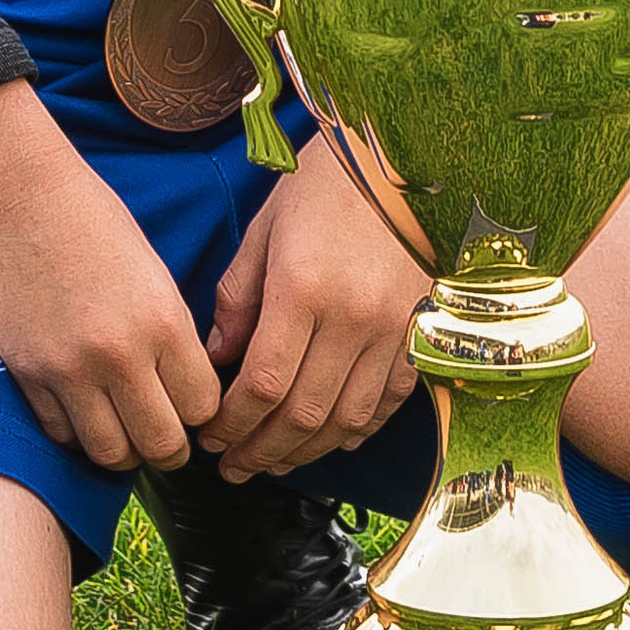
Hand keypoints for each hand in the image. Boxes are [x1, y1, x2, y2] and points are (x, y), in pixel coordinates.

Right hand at [0, 81, 219, 473]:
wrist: (13, 192)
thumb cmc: (87, 216)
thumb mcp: (151, 269)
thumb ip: (170, 331)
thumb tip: (185, 388)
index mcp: (163, 320)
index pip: (204, 407)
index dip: (203, 414)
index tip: (192, 407)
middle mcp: (121, 354)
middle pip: (163, 445)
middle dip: (170, 446)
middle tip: (163, 433)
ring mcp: (69, 370)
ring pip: (112, 455)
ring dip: (123, 448)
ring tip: (123, 427)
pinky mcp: (27, 375)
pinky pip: (62, 435)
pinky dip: (76, 432)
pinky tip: (81, 409)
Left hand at [201, 135, 429, 483]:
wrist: (402, 161)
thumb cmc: (324, 186)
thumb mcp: (265, 230)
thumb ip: (239, 299)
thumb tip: (217, 359)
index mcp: (303, 289)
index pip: (262, 384)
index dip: (233, 423)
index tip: (210, 437)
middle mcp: (351, 318)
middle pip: (302, 414)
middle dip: (261, 450)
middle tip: (234, 467)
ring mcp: (392, 330)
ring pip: (345, 419)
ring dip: (305, 451)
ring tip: (274, 462)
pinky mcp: (420, 333)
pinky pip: (389, 402)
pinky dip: (358, 429)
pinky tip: (333, 440)